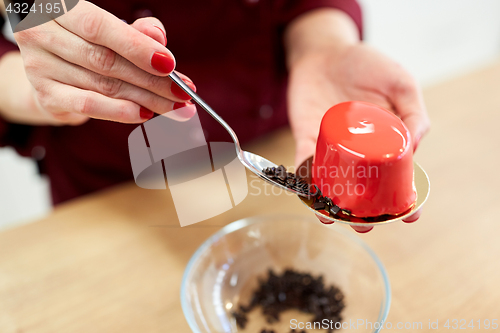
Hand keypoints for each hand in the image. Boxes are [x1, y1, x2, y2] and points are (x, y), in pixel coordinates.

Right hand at [0, 1, 195, 125]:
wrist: (49, 66)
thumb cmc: (85, 42)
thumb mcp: (108, 29)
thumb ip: (133, 31)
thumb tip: (158, 37)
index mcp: (58, 8)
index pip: (99, 28)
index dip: (137, 47)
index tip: (170, 65)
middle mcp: (42, 34)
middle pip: (106, 61)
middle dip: (153, 80)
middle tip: (184, 93)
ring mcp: (39, 67)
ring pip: (103, 85)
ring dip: (146, 99)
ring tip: (175, 107)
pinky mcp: (46, 95)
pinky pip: (88, 105)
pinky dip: (120, 112)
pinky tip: (145, 114)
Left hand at [285, 9, 429, 231]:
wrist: (325, 51)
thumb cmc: (365, 64)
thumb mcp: (399, 82)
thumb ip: (412, 110)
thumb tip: (414, 145)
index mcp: (386, 140)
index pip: (398, 175)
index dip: (405, 198)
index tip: (409, 216)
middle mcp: (359, 150)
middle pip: (364, 188)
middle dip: (365, 211)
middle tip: (366, 224)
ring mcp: (332, 147)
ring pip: (334, 184)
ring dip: (333, 205)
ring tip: (334, 218)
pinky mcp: (307, 139)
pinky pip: (305, 165)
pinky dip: (305, 182)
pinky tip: (309, 197)